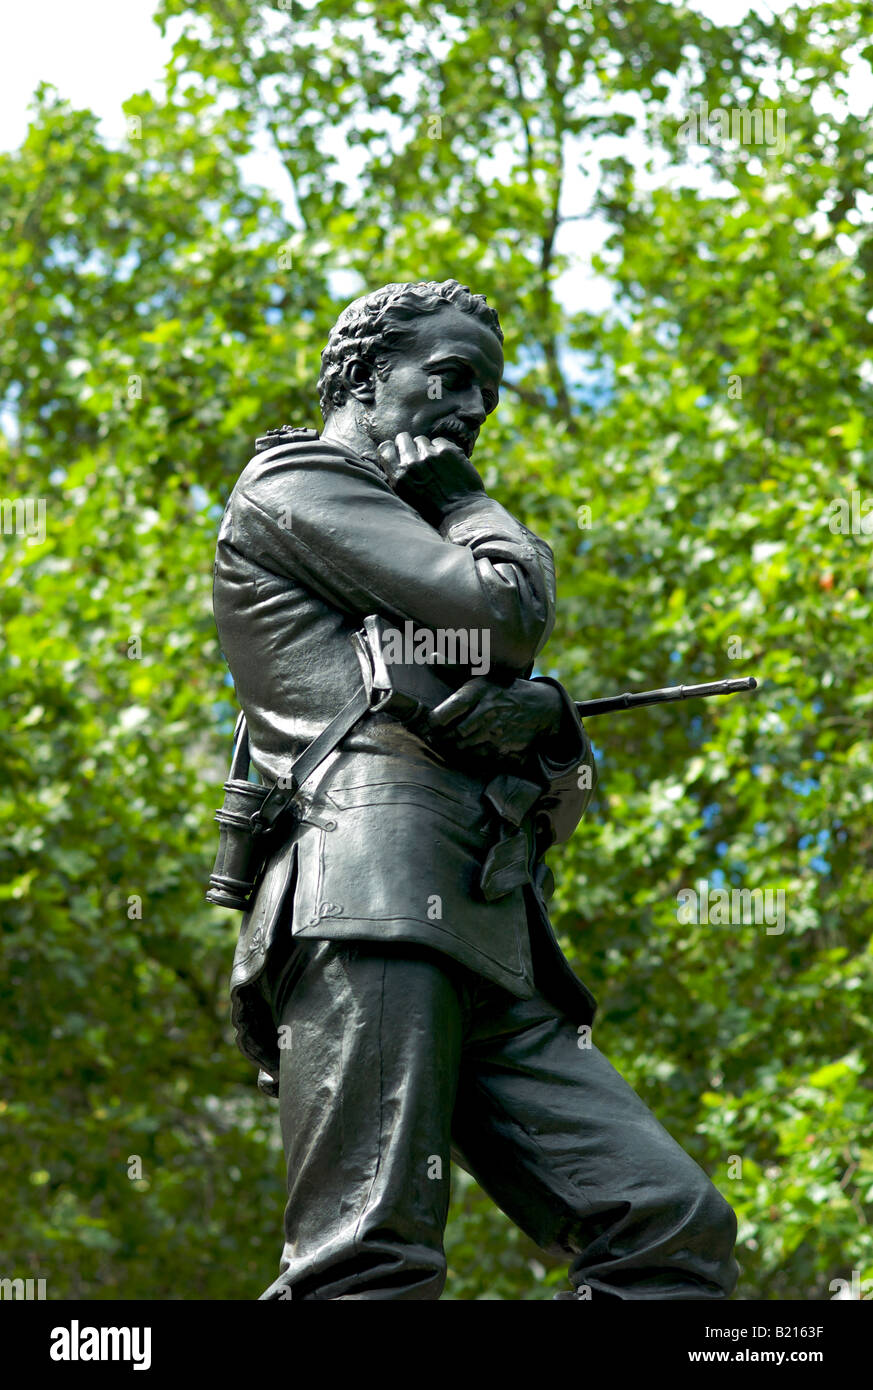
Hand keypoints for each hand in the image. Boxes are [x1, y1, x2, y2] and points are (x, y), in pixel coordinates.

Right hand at [377, 432, 483, 520]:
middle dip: (409, 445)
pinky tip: (447, 463)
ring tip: (434, 464)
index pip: (385, 448)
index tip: (399, 453)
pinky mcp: (448, 451)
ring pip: (421, 440)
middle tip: (418, 456)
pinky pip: (439, 441)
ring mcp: (430, 455)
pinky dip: (442, 449)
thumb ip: (399, 477)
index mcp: (398, 477)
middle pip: (403, 438)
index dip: (393, 449)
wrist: (461, 513)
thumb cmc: (434, 511)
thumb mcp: (407, 497)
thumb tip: (395, 459)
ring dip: (426, 448)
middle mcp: (412, 463)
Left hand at [427, 677, 562, 758]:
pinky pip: (480, 756)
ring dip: (455, 746)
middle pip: (453, 734)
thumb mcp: (483, 677)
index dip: (431, 723)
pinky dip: (472, 754)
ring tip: (450, 742)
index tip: (426, 725)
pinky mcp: (505, 748)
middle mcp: (488, 712)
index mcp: (479, 691)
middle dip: (441, 738)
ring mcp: (497, 732)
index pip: (444, 713)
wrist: (541, 707)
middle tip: (435, 738)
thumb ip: (455, 669)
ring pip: (464, 747)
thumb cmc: (504, 690)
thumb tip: (432, 655)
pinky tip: (471, 746)